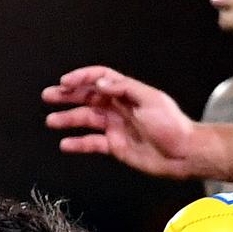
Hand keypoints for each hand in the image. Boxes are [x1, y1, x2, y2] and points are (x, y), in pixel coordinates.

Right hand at [43, 65, 197, 179]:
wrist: (183, 154)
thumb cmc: (172, 126)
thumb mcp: (150, 99)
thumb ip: (124, 89)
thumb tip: (100, 83)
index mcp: (128, 93)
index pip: (100, 79)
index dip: (82, 78)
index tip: (65, 82)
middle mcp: (119, 108)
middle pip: (88, 97)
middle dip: (67, 95)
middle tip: (49, 95)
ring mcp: (116, 127)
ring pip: (86, 119)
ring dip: (68, 119)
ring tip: (51, 121)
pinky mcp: (115, 145)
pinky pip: (91, 142)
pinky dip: (78, 143)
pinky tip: (66, 144)